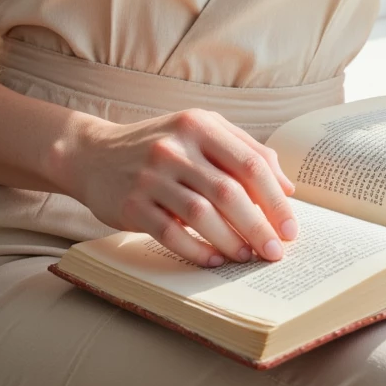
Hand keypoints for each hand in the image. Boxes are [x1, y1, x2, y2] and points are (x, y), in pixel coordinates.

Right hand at [67, 108, 298, 268]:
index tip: (291, 227)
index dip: (275, 199)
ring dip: (230, 241)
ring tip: (247, 257)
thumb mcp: (200, 133)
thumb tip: (287, 188)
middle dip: (259, 227)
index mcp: (199, 125)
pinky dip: (197, 250)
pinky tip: (213, 260)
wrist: (94, 155)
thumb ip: (244, 151)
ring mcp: (151, 176)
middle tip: (276, 252)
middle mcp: (175, 147)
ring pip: (202, 215)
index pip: (250, 162)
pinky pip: (171, 233)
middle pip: (229, 192)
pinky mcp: (133, 204)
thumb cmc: (160, 145)